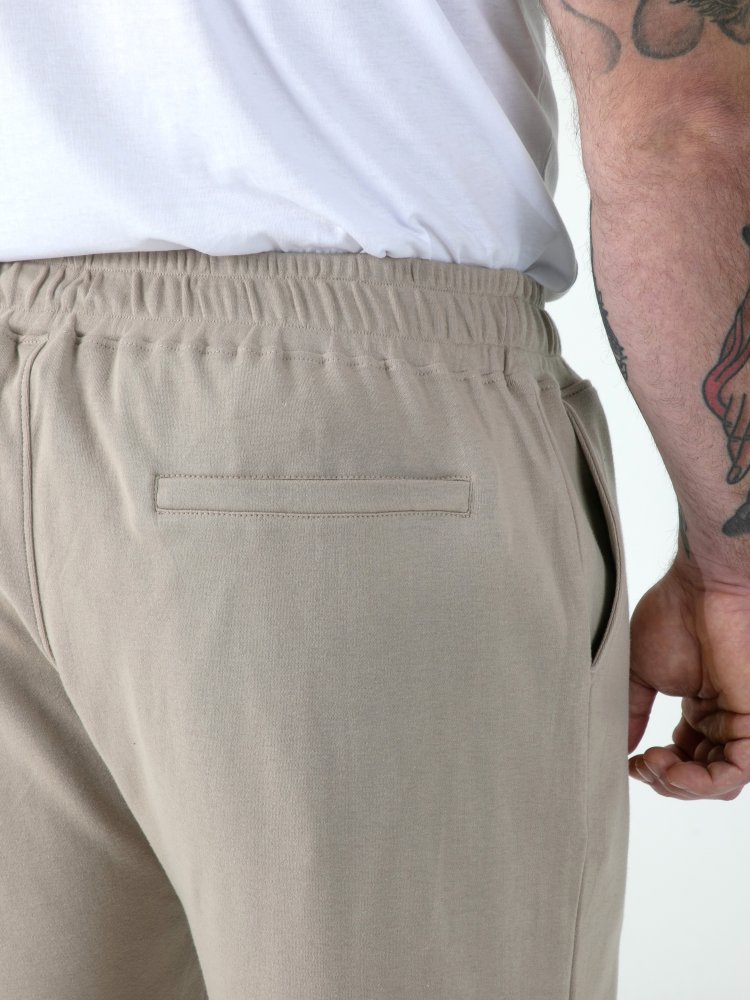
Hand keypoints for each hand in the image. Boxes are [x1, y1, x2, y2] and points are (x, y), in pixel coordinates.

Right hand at [628, 554, 749, 798]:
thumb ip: (632, 713)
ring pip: (722, 783)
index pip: (685, 761)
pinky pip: (738, 770)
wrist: (700, 588)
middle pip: (703, 778)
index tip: (630, 761)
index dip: (657, 770)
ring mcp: (740, 722)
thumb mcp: (641, 675)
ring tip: (654, 766)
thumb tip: (618, 748)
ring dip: (682, 785)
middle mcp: (722, 720)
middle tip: (641, 765)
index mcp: (701, 709)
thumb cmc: (671, 617)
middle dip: (667, 782)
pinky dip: (703, 780)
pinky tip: (671, 767)